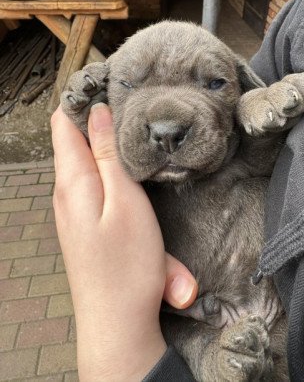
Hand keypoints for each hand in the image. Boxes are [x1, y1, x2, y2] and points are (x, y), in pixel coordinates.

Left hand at [51, 104, 196, 380]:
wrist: (118, 323)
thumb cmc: (127, 264)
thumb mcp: (125, 200)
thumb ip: (109, 155)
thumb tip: (97, 114)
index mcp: (72, 181)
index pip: (63, 123)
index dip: (81, 100)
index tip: (109, 84)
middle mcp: (65, 193)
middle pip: (75, 142)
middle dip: (100, 122)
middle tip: (133, 108)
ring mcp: (73, 210)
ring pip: (88, 165)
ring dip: (110, 150)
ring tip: (137, 135)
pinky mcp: (85, 225)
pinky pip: (95, 188)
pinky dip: (112, 174)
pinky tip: (132, 178)